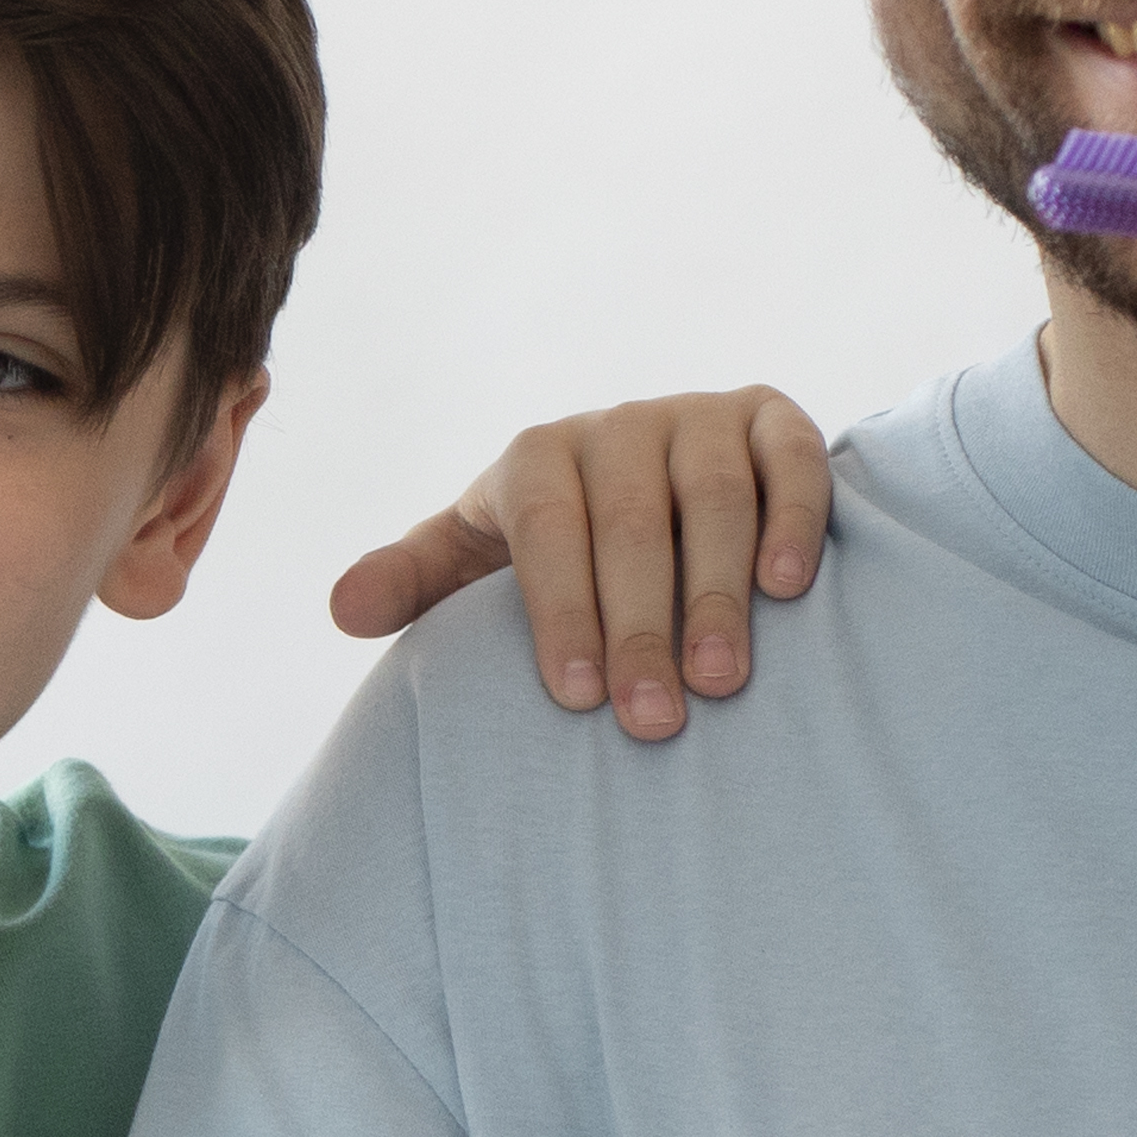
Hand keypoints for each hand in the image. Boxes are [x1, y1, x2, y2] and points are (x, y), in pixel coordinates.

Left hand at [329, 389, 829, 736]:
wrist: (652, 482)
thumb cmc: (554, 546)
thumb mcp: (477, 557)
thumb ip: (416, 580)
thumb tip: (343, 610)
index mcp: (537, 458)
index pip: (546, 529)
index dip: (561, 611)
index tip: (578, 698)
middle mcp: (617, 427)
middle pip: (631, 522)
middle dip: (640, 626)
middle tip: (652, 720)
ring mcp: (698, 416)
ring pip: (713, 495)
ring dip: (717, 590)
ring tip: (720, 682)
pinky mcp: (770, 417)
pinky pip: (790, 457)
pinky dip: (792, 518)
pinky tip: (787, 590)